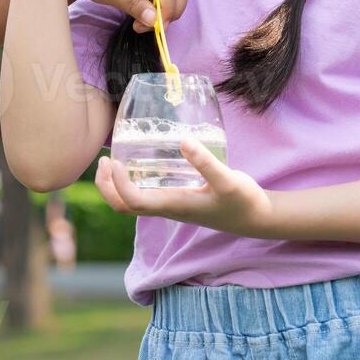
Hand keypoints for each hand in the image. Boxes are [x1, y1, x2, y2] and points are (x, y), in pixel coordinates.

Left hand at [94, 140, 274, 237]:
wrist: (256, 218)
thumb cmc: (243, 201)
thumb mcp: (229, 180)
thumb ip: (207, 163)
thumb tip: (184, 142)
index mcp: (174, 206)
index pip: (133, 202)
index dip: (118, 184)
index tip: (115, 160)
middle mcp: (168, 208)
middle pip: (124, 207)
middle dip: (107, 187)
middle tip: (103, 160)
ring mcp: (171, 205)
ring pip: (132, 202)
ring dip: (116, 184)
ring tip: (113, 159)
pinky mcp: (178, 198)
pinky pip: (146, 193)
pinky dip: (133, 180)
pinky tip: (140, 160)